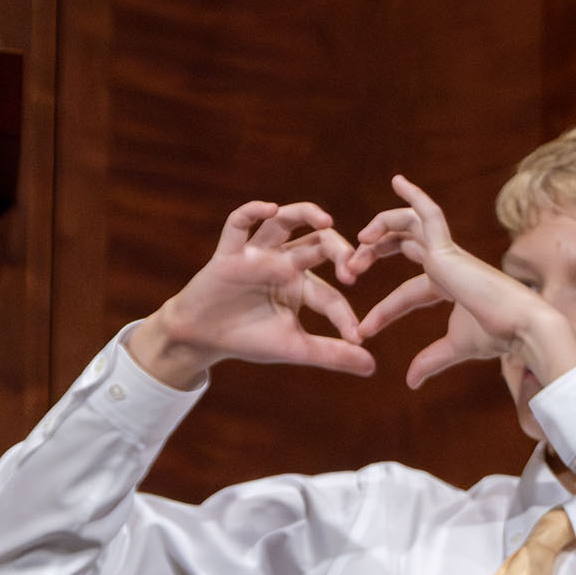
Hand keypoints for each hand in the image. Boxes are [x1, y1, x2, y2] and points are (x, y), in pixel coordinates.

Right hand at [120, 202, 370, 389]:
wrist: (203, 339)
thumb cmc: (249, 339)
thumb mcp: (294, 348)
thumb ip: (332, 354)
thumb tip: (372, 366)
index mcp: (302, 285)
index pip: (332, 294)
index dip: (344, 314)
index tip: (357, 336)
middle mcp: (284, 262)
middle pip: (319, 243)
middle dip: (339, 251)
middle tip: (353, 269)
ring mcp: (258, 254)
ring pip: (285, 222)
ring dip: (306, 214)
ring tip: (326, 220)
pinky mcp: (229, 252)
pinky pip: (239, 224)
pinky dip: (252, 211)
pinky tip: (269, 208)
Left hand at [344, 177, 575, 390]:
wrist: (521, 327)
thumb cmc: (498, 336)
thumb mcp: (455, 348)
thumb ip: (430, 360)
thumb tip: (410, 382)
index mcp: (451, 285)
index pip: (409, 292)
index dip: (384, 310)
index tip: (363, 329)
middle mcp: (448, 263)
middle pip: (405, 244)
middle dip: (375, 252)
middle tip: (351, 269)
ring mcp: (449, 251)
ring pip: (409, 225)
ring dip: (381, 229)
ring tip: (359, 241)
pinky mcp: (449, 246)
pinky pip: (428, 213)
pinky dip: (413, 196)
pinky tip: (397, 181)